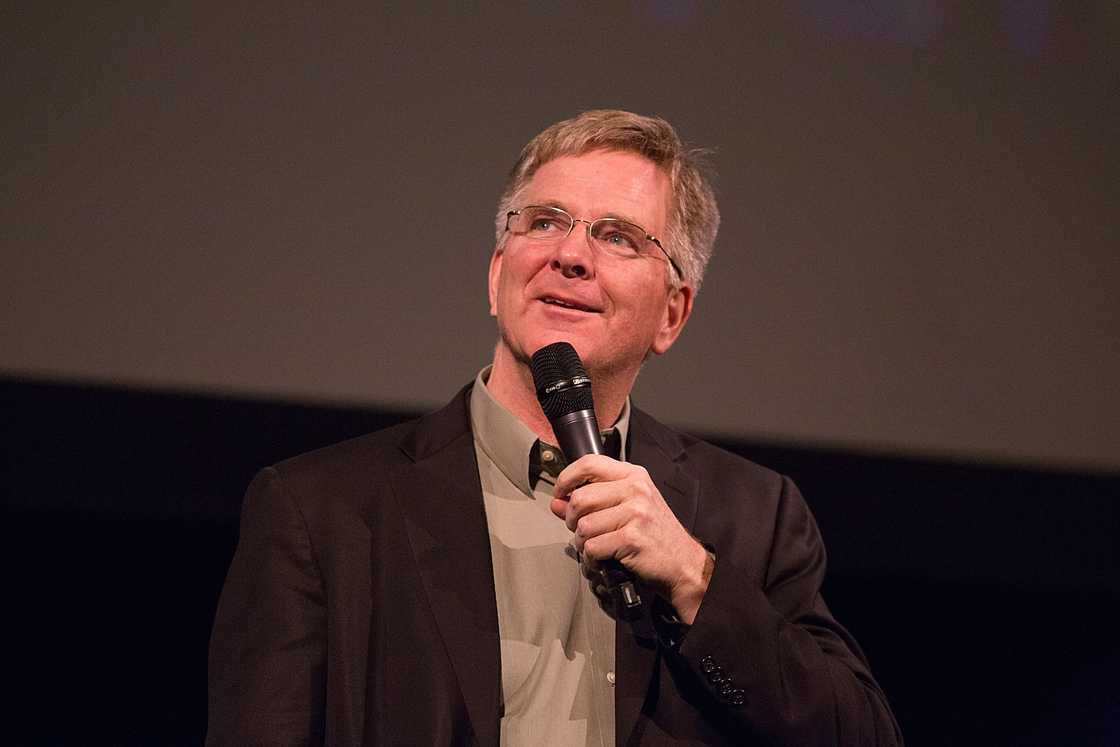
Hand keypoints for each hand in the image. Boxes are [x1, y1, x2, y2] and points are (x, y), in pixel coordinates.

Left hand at [551, 454, 709, 623]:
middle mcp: (635, 490)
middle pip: (580, 498)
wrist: (684, 561)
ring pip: (583, 526)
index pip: (589, 463)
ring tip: (596, 545)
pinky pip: (592, 547)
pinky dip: (592, 557)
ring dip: (582, 541)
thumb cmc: (655, 533)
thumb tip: (557, 502)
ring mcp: (635, 513)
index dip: (566, 478)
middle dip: (571, 519)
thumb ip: (592, 501)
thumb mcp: (628, 507)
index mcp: (634, 476)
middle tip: (580, 529)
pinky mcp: (632, 538)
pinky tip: (604, 557)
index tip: (560, 492)